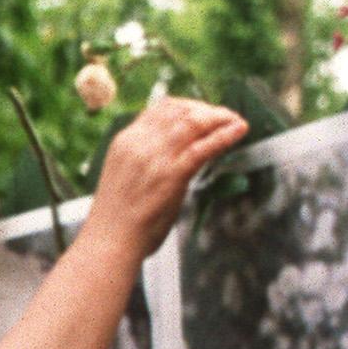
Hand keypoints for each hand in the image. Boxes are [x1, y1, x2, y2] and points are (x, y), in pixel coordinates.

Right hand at [83, 97, 248, 260]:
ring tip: (234, 121)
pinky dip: (224, 136)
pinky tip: (239, 130)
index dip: (187, 106)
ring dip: (219, 118)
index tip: (202, 112)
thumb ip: (146, 162)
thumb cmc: (117, 222)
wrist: (109, 242)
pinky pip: (203, 148)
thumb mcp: (126, 179)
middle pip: (179, 110)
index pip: (160, 109)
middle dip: (206, 110)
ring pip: (193, 122)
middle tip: (224, 117)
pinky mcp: (171, 174)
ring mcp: (155, 157)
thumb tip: (173, 157)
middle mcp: (139, 142)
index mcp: (125, 141)